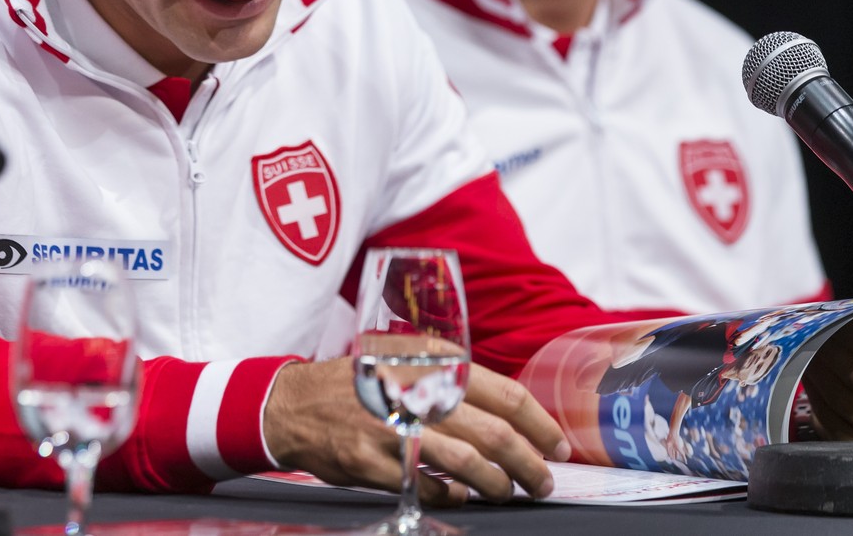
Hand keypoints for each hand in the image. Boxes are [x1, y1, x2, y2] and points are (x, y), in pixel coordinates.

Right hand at [262, 358, 566, 504]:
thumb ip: (453, 378)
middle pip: (497, 435)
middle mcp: (418, 391)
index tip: (558, 445)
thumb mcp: (407, 359)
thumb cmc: (360, 382)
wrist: (295, 404)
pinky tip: (461, 494)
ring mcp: (396, 429)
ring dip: (498, 485)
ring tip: (507, 492)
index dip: (541, 426)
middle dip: (531, 465)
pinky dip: (454, 494)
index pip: (507, 395)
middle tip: (543, 481)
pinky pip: (431, 486)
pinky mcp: (376, 462)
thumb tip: (508, 412)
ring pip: (469, 464)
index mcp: (433, 361)